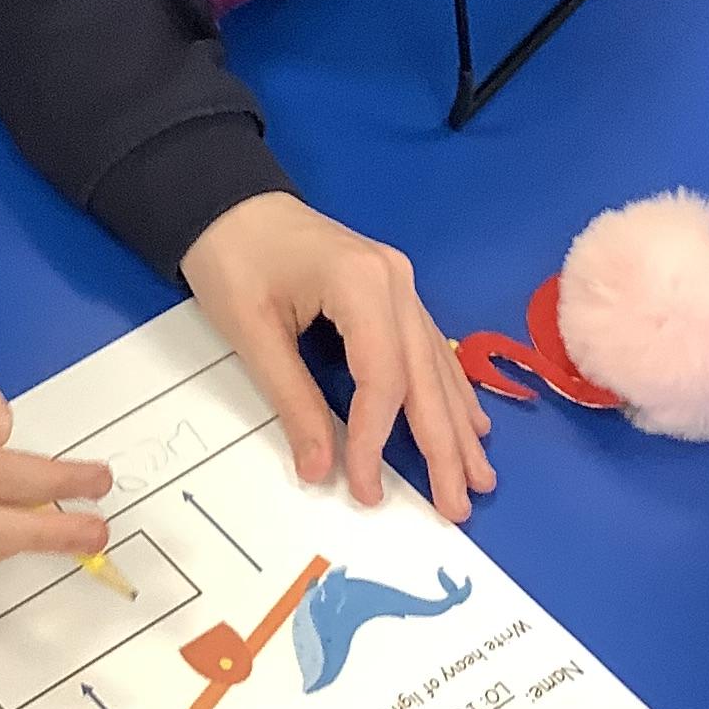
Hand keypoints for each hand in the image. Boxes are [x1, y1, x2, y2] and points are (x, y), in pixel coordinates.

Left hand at [183, 193, 493, 522]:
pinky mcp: (393, 288)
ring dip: (457, 424)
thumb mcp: (251, 333)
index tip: (366, 489)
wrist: (228, 203)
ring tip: (479, 477)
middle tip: (460, 506)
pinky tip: (469, 421)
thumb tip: (319, 469)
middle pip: (425, 377)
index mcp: (362, 285)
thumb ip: (293, 400)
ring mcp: (400, 283)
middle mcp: (396, 282)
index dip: (378, 439)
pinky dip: (449, 388)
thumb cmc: (232, 259)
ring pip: (437, 364)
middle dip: (444, 446)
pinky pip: (429, 346)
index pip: (383, 379)